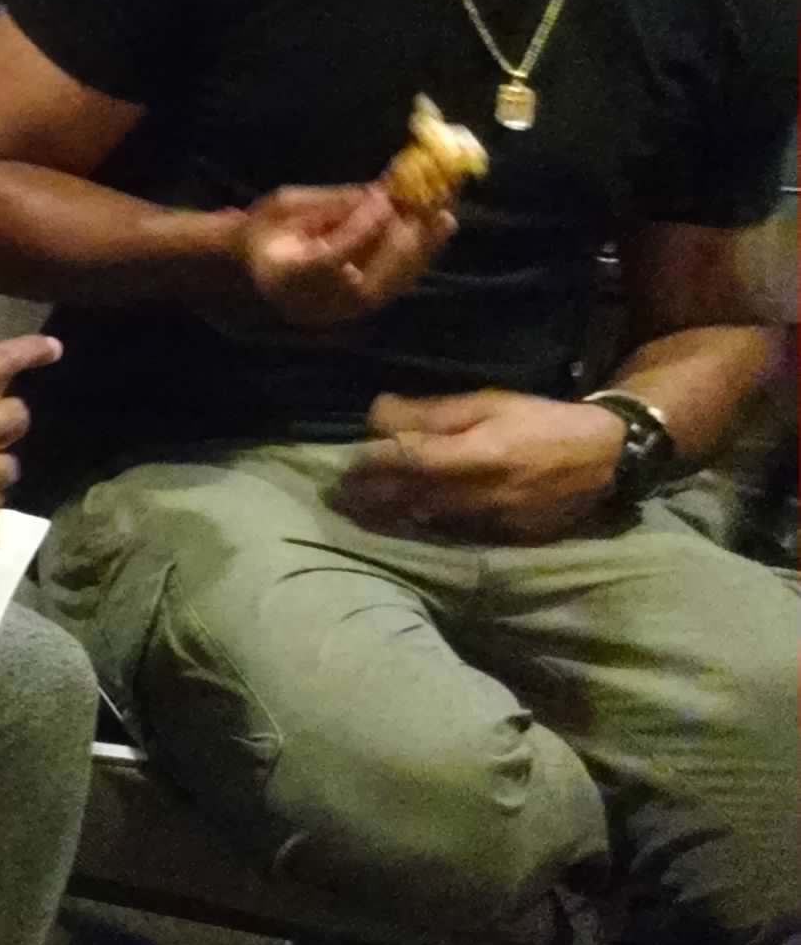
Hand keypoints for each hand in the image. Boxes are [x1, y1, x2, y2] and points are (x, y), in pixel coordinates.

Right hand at [238, 184, 454, 330]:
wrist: (257, 265)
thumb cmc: (266, 230)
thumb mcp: (286, 206)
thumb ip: (330, 204)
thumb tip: (382, 194)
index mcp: (284, 278)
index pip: (327, 260)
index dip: (358, 231)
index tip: (382, 200)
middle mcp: (314, 305)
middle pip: (368, 282)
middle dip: (402, 240)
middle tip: (426, 204)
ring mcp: (340, 313)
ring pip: (390, 286)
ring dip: (421, 249)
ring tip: (443, 215)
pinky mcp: (361, 310)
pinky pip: (397, 284)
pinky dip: (421, 256)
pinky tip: (439, 229)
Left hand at [332, 390, 622, 541]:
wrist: (604, 457)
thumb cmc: (540, 421)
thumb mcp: (487, 403)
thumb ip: (431, 413)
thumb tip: (376, 413)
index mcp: (477, 455)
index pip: (408, 462)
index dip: (372, 463)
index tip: (348, 462)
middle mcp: (482, 495)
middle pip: (408, 499)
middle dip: (370, 496)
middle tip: (341, 493)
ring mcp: (494, 523)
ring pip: (427, 521)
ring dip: (392, 514)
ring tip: (362, 507)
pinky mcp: (506, 540)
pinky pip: (454, 534)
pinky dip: (427, 525)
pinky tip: (408, 518)